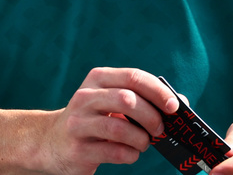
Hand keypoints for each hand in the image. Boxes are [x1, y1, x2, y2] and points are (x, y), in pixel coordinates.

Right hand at [41, 67, 179, 174]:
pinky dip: (130, 155)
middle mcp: (85, 97)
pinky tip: (130, 154)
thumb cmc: (94, 119)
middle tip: (160, 130)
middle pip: (127, 100)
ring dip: (141, 139)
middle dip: (151, 117)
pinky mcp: (77, 149)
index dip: (158, 91)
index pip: (133, 77)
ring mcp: (78, 123)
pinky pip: (114, 152)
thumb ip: (142, 99)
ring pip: (120, 128)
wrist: (51, 142)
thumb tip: (181, 104)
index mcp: (97, 79)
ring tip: (143, 143)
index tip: (174, 106)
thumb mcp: (111, 102)